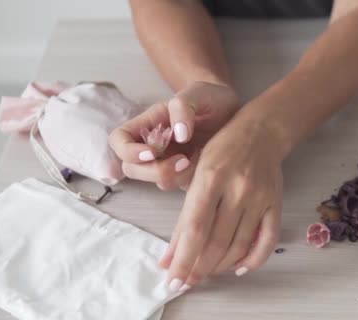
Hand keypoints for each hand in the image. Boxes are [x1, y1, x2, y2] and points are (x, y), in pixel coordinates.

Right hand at [109, 81, 239, 189]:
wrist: (237, 114)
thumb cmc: (212, 100)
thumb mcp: (198, 93)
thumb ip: (183, 106)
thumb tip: (178, 135)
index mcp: (149, 124)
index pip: (119, 141)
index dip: (128, 151)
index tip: (152, 153)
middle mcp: (155, 146)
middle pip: (132, 169)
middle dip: (155, 171)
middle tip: (183, 161)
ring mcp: (171, 164)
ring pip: (158, 182)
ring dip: (178, 176)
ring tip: (200, 158)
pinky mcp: (189, 176)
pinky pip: (184, 187)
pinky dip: (195, 181)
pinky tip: (208, 165)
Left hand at [159, 111, 284, 291]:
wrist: (262, 132)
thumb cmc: (222, 149)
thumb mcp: (196, 173)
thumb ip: (183, 217)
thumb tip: (168, 257)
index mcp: (211, 178)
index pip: (195, 228)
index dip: (183, 259)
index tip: (172, 280)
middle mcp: (237, 190)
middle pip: (216, 241)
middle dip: (198, 268)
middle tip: (186, 282)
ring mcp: (259, 198)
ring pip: (239, 245)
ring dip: (220, 266)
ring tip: (205, 274)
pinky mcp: (276, 204)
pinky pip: (268, 240)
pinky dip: (253, 260)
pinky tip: (238, 268)